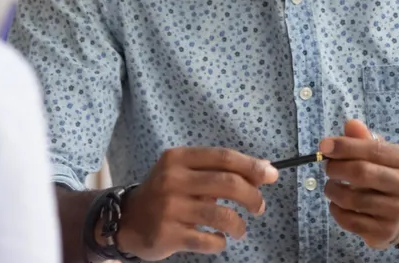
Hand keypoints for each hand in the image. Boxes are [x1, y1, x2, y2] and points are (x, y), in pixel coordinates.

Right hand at [115, 147, 278, 259]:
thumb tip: (263, 169)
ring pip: (221, 215)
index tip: (271, 175)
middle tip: (259, 207)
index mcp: (179, 158)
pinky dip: (220, 242)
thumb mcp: (185, 172)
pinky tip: (218, 240)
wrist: (127, 220)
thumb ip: (218, 170)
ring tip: (240, 229)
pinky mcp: (168, 235)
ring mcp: (169, 208)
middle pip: (227, 184)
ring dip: (239, 224)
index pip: (223, 157)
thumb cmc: (166, 193)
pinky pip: (208, 240)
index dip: (251, 166)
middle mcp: (173, 180)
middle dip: (252, 196)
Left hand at [320, 120, 398, 250]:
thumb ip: (364, 139)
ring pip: (352, 199)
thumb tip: (350, 125)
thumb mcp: (383, 154)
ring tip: (331, 186)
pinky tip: (337, 204)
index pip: (372, 149)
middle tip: (327, 168)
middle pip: (361, 173)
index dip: (344, 146)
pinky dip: (336, 210)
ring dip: (333, 190)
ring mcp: (397, 212)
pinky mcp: (384, 232)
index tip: (323, 146)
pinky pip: (350, 220)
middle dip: (336, 168)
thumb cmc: (389, 176)